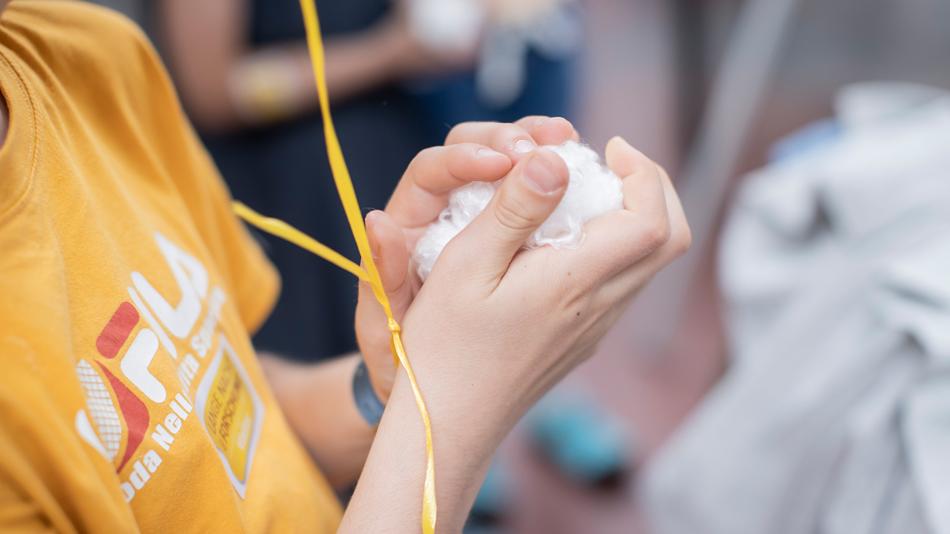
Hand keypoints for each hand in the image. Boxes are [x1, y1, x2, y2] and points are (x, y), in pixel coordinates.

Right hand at [358, 137, 689, 530]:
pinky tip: (564, 238)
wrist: (449, 422)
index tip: (608, 146)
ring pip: (649, 261)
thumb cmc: (445, 346)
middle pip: (670, 238)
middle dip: (652, 187)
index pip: (651, 219)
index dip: (643, 171)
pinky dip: (613, 245)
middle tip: (610, 161)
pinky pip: (622, 282)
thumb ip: (514, 208)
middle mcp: (600, 307)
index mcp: (574, 283)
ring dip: (633, 215)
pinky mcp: (584, 339)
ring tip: (583, 192)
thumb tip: (556, 159)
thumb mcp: (466, 265)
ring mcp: (596, 328)